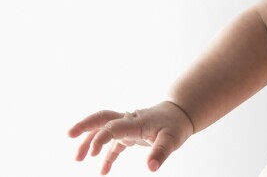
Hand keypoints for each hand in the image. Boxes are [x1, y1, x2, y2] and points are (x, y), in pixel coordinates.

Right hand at [68, 100, 194, 174]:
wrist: (181, 114)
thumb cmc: (176, 125)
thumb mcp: (172, 139)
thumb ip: (161, 152)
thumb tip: (151, 168)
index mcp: (136, 121)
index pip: (113, 127)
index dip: (101, 138)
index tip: (91, 153)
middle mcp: (128, 121)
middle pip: (102, 118)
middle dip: (84, 125)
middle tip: (68, 134)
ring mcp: (127, 127)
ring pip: (103, 129)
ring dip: (89, 142)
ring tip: (78, 159)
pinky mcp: (129, 134)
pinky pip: (113, 144)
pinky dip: (106, 156)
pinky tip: (102, 171)